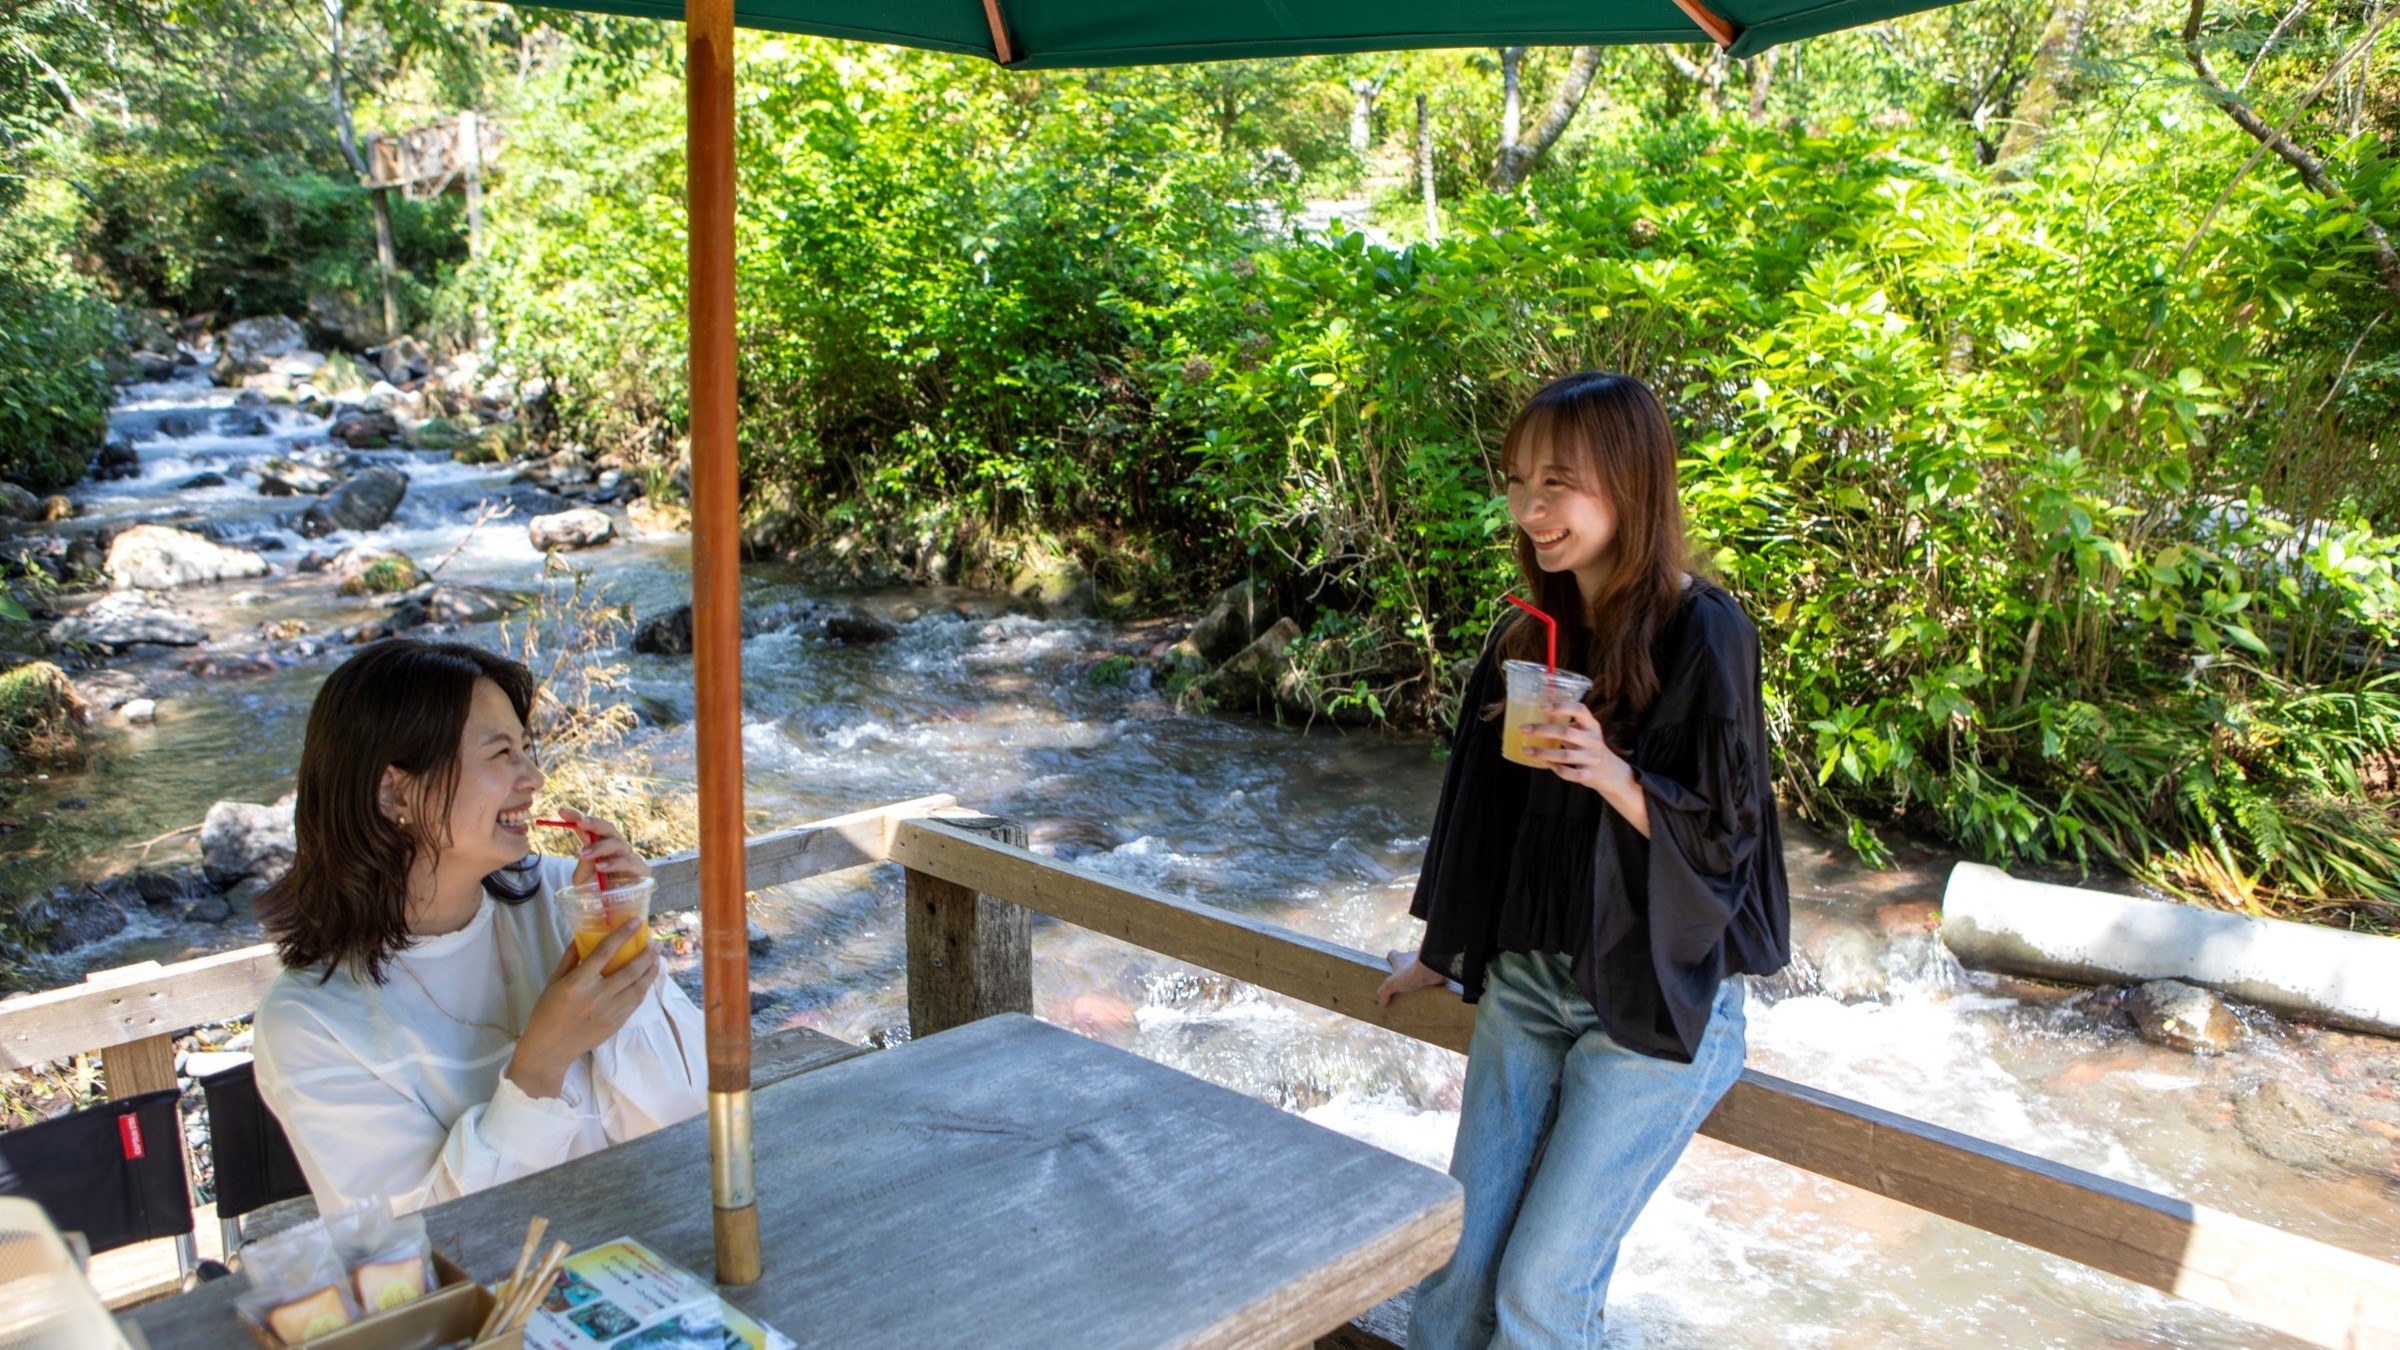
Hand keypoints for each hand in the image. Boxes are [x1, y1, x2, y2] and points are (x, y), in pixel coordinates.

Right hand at [506, 921, 657, 1098]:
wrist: (549, 1051)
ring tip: (656, 958)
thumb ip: (570, 958)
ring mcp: (608, 1012)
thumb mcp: (553, 982)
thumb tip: (583, 935)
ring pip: (638, 988)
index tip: (636, 922)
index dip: (623, 935)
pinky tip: (647, 978)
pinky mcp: (616, 1024)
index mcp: (576, 984)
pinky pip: (635, 1002)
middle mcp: (596, 997)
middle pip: (629, 970)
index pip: (604, 953)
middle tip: (655, 943)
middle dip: (646, 954)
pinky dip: (644, 988)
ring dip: (650, 971)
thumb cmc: (546, 1013)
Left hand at [554, 806, 650, 887]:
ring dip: (600, 846)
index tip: (561, 811)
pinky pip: (628, 862)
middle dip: (593, 823)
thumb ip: (584, 864)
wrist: (614, 915)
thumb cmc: (597, 894)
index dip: (577, 817)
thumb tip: (584, 848)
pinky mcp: (641, 870)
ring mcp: (629, 857)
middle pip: (608, 828)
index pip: (590, 827)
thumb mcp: (582, 880)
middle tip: (579, 822)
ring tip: (583, 853)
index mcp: (600, 846)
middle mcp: (616, 848)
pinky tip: (600, 867)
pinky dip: (614, 864)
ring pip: (618, 843)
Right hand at [1376, 957, 1450, 1006]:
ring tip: (1415, 991)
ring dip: (1417, 977)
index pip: (1392, 954)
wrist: (1433, 969)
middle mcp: (1411, 957)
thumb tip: (1382, 1001)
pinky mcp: (1433, 968)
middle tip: (1403, 985)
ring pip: (1419, 968)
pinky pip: (1430, 974)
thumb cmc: (1411, 973)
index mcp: (1400, 958)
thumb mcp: (1392, 984)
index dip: (1390, 960)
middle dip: (1404, 972)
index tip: (1389, 968)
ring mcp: (1423, 962)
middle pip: (1405, 962)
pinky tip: (1427, 991)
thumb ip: (1384, 992)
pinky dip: (1428, 981)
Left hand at [1519, 701, 1632, 795]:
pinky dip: (1556, 769)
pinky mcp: (1588, 775)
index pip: (1580, 710)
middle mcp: (1593, 741)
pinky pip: (1569, 773)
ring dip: (1542, 753)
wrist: (1611, 772)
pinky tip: (1546, 764)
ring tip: (1525, 750)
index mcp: (1592, 726)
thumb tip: (1535, 716)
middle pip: (1567, 733)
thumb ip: (1565, 725)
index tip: (1543, 706)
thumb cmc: (1589, 747)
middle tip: (1523, 729)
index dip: (1562, 707)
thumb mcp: (1584, 732)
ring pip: (1565, 756)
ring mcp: (1592, 759)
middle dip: (1543, 730)